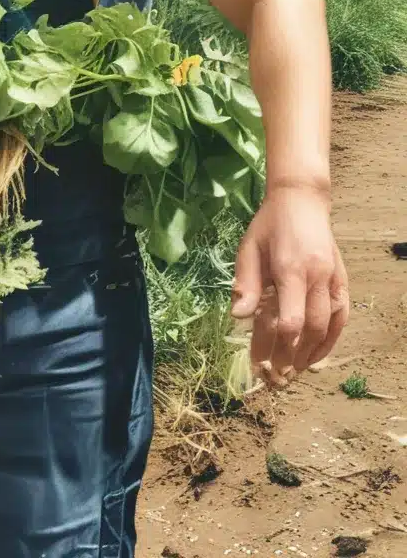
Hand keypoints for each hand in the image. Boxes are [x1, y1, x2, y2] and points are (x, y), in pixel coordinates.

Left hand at [230, 184, 349, 381]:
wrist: (302, 201)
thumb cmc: (268, 225)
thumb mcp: (248, 248)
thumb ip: (245, 282)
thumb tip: (237, 316)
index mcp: (291, 269)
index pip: (288, 320)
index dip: (275, 347)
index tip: (260, 365)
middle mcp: (317, 278)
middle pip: (309, 329)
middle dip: (291, 357)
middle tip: (275, 378)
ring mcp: (334, 280)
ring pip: (329, 327)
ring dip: (311, 354)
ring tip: (293, 373)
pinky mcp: (343, 281)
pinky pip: (342, 317)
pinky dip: (331, 340)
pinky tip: (316, 355)